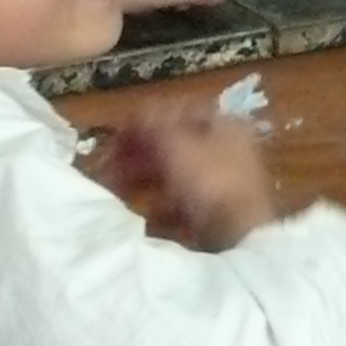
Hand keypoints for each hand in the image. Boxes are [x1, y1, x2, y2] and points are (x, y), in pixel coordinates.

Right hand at [105, 102, 279, 249]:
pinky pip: (180, 201)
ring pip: (175, 173)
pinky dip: (159, 203)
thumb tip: (137, 112)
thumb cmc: (211, 181)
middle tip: (107, 162)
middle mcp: (227, 149)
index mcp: (225, 125)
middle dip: (138, 152)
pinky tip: (143, 211)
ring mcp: (223, 181)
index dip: (146, 119)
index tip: (117, 132)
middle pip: (174, 145)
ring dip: (142, 177)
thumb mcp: (178, 146)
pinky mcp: (215, 210)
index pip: (180, 112)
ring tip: (113, 186)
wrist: (238, 234)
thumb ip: (155, 127)